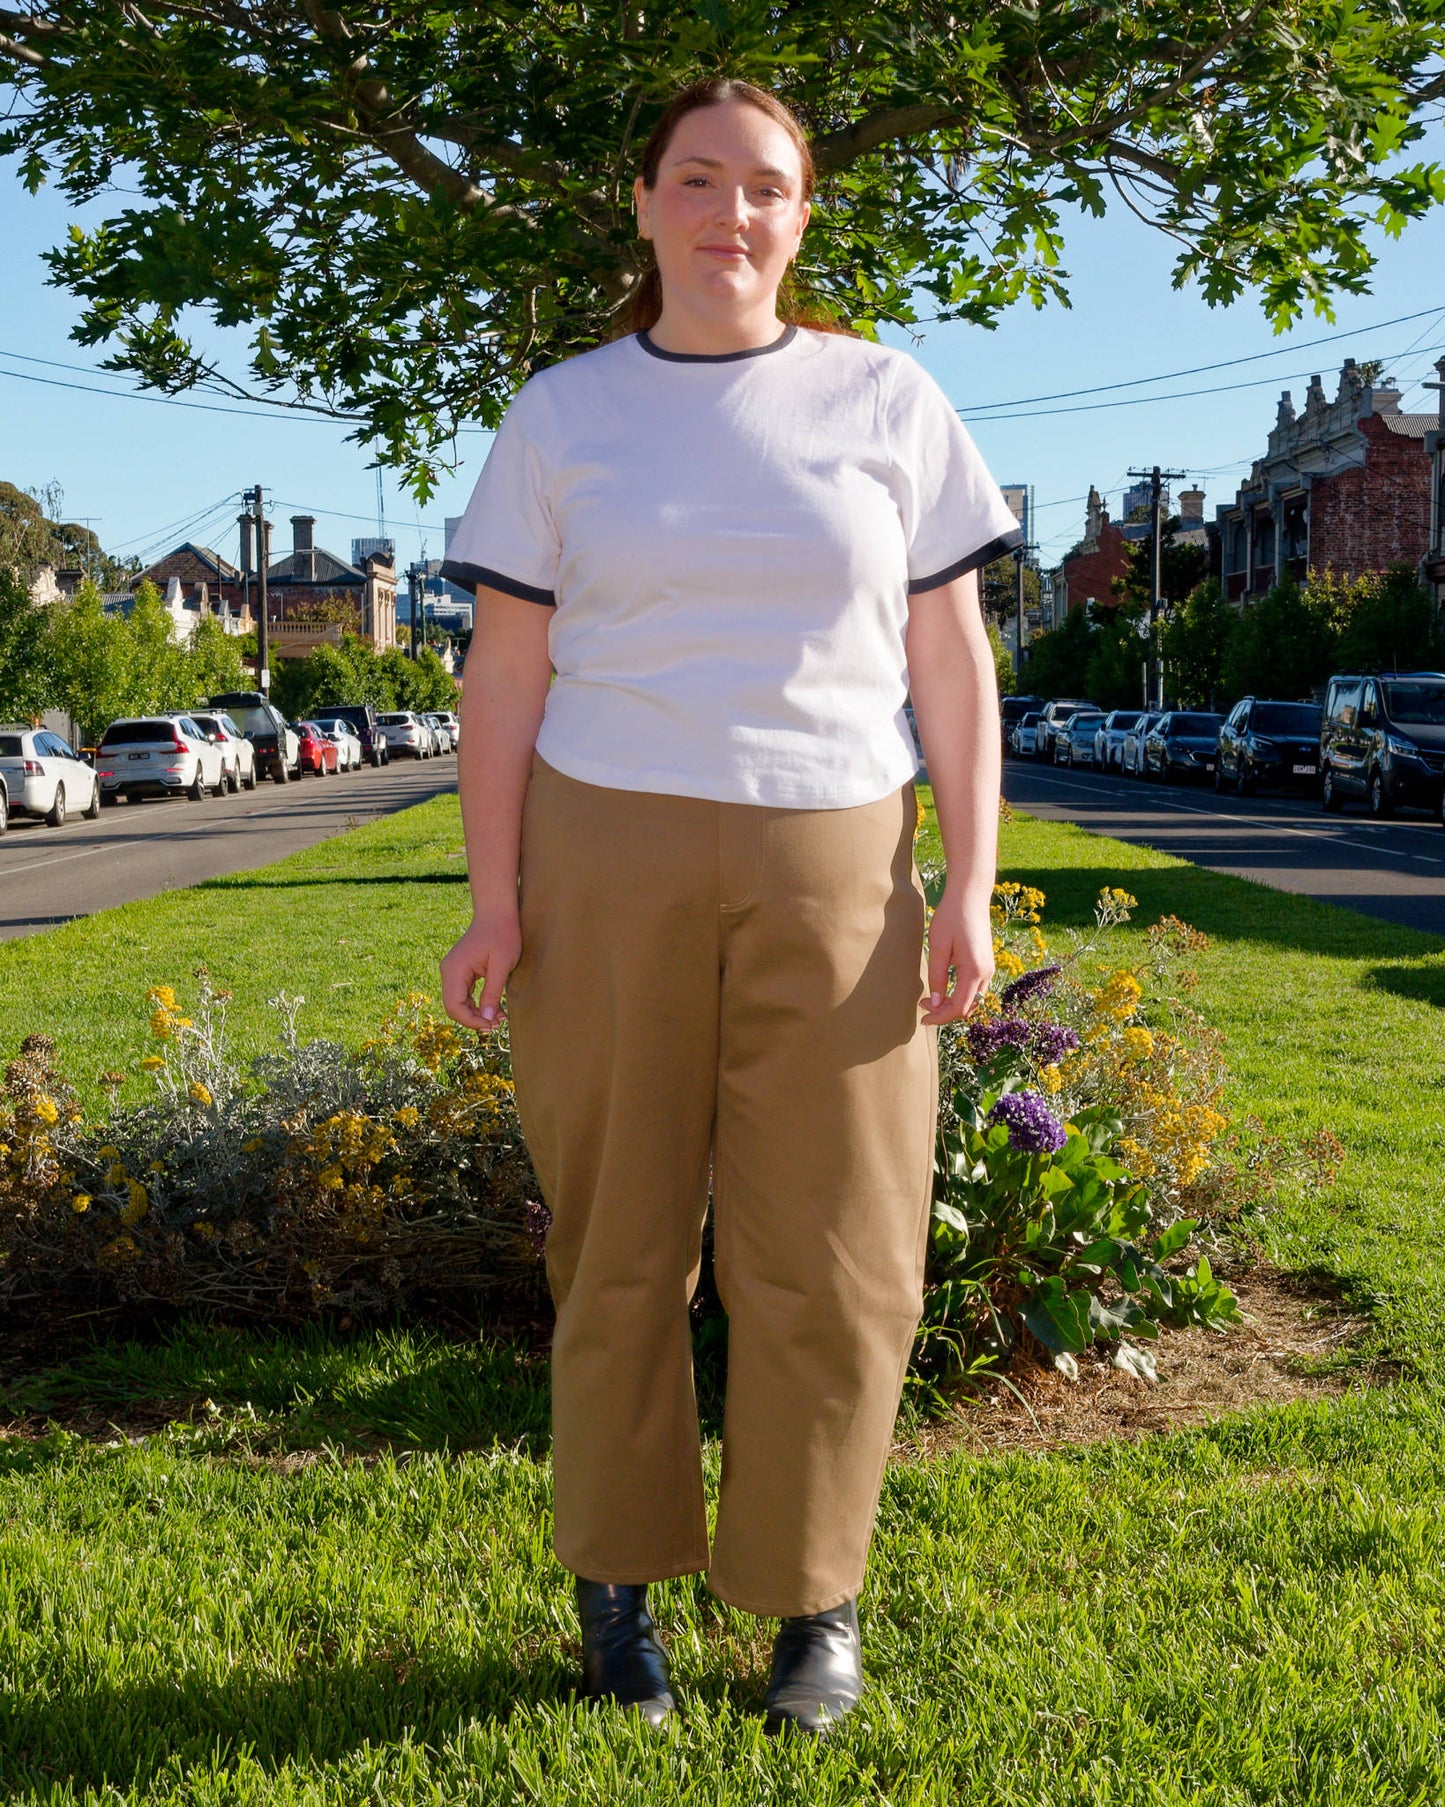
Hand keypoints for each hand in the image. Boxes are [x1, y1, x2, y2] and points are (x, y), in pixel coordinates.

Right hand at [441, 905, 520, 1032]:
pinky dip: (476, 1004)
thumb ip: (493, 992)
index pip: (454, 1006)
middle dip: (473, 1019)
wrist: (497, 913)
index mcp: (454, 970)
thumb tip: (487, 1018)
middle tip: (497, 1025)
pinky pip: (463, 995)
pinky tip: (494, 1009)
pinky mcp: (460, 971)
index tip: (491, 1025)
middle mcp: (448, 971)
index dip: (470, 1021)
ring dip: (476, 1013)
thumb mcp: (502, 965)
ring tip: (499, 1019)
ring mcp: (452, 971)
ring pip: (458, 1003)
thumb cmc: (502, 935)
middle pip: (453, 1007)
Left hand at [921, 885, 993, 1025]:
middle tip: (923, 1005)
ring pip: (973, 1000)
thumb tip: (935, 1003)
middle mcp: (986, 972)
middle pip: (968, 1007)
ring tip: (931, 999)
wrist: (970, 896)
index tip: (923, 1019)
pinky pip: (976, 989)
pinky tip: (944, 989)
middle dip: (946, 1012)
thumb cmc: (951, 917)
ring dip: (954, 1004)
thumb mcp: (938, 947)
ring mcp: (989, 968)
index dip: (941, 1017)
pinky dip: (961, 995)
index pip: (959, 1007)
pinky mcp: (986, 963)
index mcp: (974, 970)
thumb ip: (937, 977)